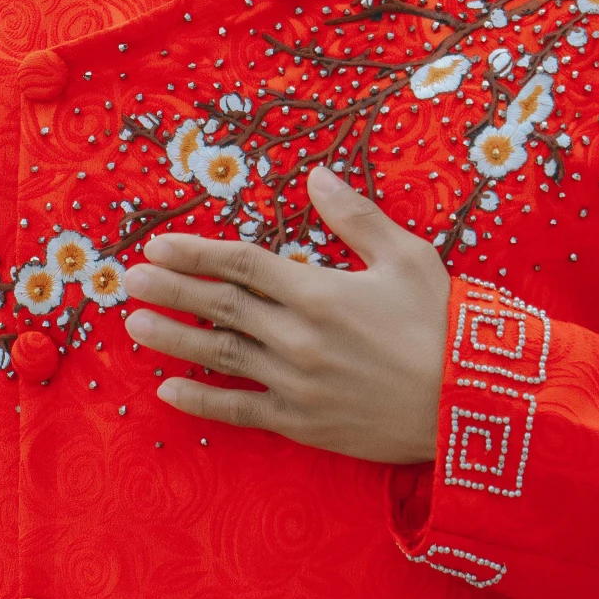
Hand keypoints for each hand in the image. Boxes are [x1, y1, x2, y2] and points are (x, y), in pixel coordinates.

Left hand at [123, 166, 450, 462]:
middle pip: (219, 305)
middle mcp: (296, 337)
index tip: (159, 243)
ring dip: (173, 338)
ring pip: (219, 355)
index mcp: (317, 291)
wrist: (469, 405)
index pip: (241, 264)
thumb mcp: (406, 256)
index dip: (196, 251)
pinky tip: (168, 389)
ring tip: (135, 324)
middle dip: (171, 288)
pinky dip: (201, 400)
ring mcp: (295, 383)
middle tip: (129, 278)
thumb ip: (355, 216)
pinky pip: (240, 410)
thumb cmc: (441, 324)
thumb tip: (316, 175)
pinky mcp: (302, 423)